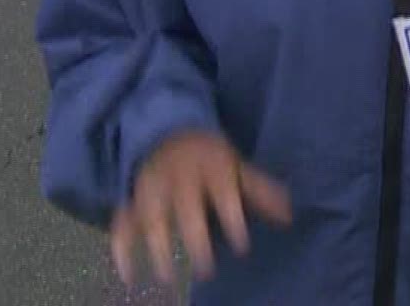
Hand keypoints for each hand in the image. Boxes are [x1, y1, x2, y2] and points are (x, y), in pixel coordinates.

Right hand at [111, 130, 291, 285]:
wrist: (165, 131)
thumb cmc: (208, 157)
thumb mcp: (236, 166)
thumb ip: (259, 190)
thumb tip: (287, 216)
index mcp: (211, 168)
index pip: (224, 194)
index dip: (232, 220)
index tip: (242, 247)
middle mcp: (180, 178)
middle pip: (185, 210)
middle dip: (194, 240)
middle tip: (206, 271)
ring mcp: (152, 189)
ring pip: (151, 219)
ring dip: (158, 249)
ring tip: (167, 278)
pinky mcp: (132, 200)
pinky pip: (122, 223)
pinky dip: (121, 250)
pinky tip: (129, 277)